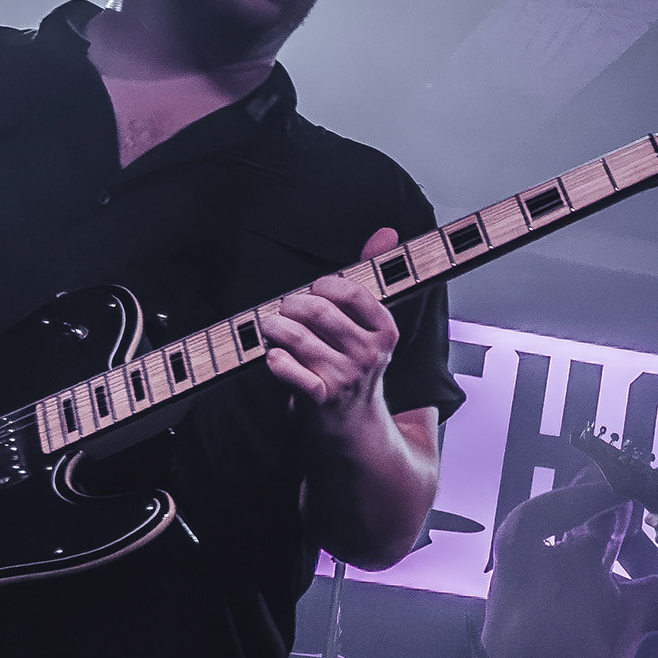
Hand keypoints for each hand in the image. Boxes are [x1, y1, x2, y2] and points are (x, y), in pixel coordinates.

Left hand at [262, 237, 401, 419]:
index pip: (352, 292)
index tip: (314, 290)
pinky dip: (274, 358)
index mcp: (385, 331)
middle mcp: (369, 354)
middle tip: (284, 308)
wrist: (354, 425)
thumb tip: (387, 233)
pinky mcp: (320, 397)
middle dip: (291, 304)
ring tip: (270, 327)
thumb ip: (372, 277)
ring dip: (274, 327)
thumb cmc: (356, 365)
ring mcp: (345, 377)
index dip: (324, 285)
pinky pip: (286, 367)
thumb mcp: (371, 326)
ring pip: (296, 336)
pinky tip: (275, 356)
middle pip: (318, 311)